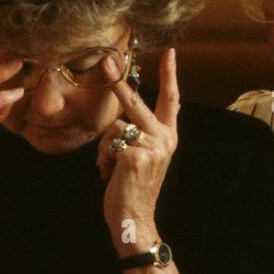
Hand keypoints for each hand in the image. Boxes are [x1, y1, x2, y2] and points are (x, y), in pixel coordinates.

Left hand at [97, 48, 179, 256]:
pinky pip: (108, 143)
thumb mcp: (142, 158)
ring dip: (104, 148)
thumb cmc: (133, 188)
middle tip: (107, 59)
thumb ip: (138, 136)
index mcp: (168, 137)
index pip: (171, 100)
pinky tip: (108, 175)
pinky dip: (102, 159)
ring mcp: (151, 146)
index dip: (171, 75)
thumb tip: (118, 122)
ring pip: (114, 127)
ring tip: (110, 168)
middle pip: (134, 101)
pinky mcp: (134, 155)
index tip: (171, 53)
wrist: (135, 220)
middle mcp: (164, 138)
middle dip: (118, 81)